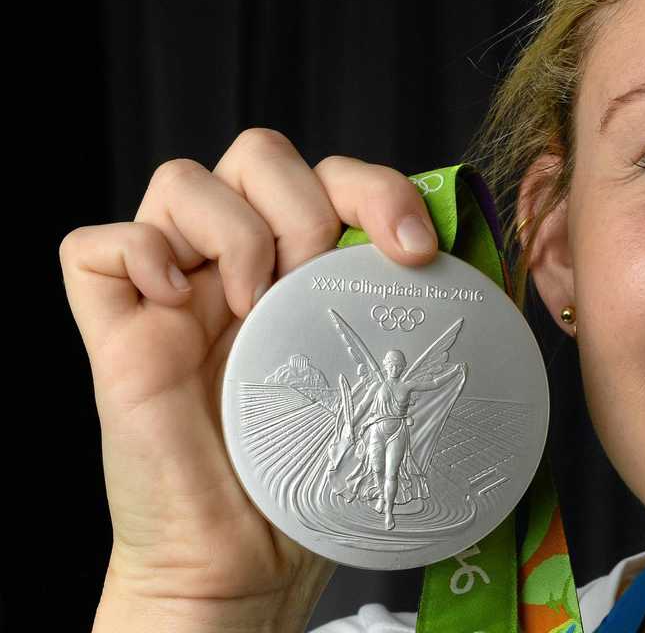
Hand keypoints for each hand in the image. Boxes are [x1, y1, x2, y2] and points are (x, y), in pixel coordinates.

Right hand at [60, 128, 438, 631]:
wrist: (247, 558)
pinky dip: (138, 253)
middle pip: (259, 154)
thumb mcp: (378, 380)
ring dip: (234, 229)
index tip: (415, 250)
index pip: (332, 178)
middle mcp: (238, 266)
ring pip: (181, 178)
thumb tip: (483, 264)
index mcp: (304, 269)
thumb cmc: (317, 474)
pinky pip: (92, 245)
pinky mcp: (116, 329)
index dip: (376, 189)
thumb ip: (405, 315)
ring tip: (255, 306)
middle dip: (307, 204)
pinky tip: (180, 305)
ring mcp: (173, 292)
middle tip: (320, 278)